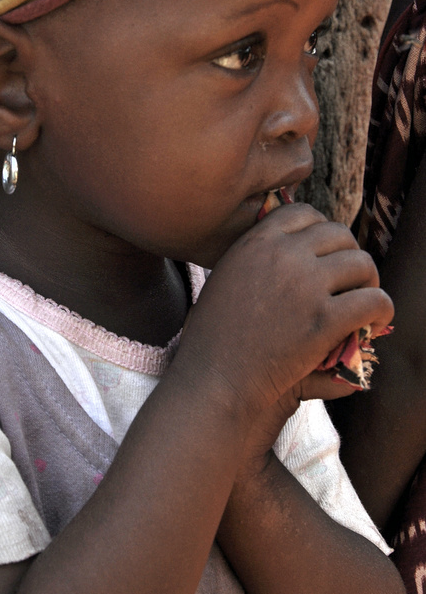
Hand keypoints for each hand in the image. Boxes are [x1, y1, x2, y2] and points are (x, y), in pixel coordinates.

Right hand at [175, 203, 392, 445]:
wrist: (215, 379)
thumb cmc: (212, 338)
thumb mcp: (224, 279)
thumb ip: (255, 260)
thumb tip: (288, 254)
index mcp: (256, 242)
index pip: (304, 214)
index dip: (321, 231)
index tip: (326, 253)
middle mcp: (283, 255)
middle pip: (339, 235)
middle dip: (349, 256)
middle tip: (349, 281)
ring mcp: (306, 286)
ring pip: (362, 265)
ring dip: (368, 282)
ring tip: (364, 301)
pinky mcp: (325, 319)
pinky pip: (374, 301)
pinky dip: (381, 310)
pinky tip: (373, 323)